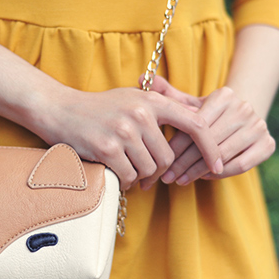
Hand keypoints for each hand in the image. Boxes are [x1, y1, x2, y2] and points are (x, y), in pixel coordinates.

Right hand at [36, 86, 223, 190]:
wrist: (59, 110)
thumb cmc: (99, 108)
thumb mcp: (133, 98)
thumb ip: (162, 108)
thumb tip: (199, 123)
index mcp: (152, 100)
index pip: (195, 124)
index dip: (211, 147)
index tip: (218, 165)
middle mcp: (140, 114)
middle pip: (168, 158)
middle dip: (158, 172)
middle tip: (146, 174)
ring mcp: (123, 131)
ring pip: (149, 170)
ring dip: (140, 177)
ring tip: (126, 169)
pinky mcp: (107, 149)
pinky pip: (130, 177)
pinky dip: (125, 181)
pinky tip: (114, 172)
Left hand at [147, 76, 275, 185]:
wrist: (241, 120)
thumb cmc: (207, 114)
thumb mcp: (188, 104)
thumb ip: (167, 95)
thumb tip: (138, 78)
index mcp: (225, 94)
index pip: (197, 125)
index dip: (178, 145)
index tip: (162, 160)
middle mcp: (245, 108)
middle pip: (209, 141)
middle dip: (185, 162)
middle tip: (166, 177)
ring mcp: (259, 126)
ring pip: (223, 155)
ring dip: (199, 171)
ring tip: (180, 180)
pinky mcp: (268, 145)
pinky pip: (240, 165)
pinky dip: (219, 174)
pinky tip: (203, 178)